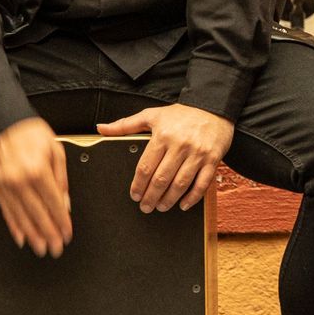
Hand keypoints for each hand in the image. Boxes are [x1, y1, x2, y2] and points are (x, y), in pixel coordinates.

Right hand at [0, 116, 71, 257]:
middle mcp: (21, 180)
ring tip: (41, 248)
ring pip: (22, 216)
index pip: (54, 203)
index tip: (67, 233)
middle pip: (38, 214)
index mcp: (39, 170)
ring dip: (32, 234)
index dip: (61, 221)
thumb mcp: (56, 150)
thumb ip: (61, 178)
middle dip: (48, 234)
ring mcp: (7, 185)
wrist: (4, 123)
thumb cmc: (31, 134)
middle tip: (56, 248)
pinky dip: (14, 225)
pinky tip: (21, 236)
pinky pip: (6, 210)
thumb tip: (65, 203)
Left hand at [101, 103, 234, 212]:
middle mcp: (180, 145)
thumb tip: (100, 128)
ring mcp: (197, 154)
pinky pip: (202, 183)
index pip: (146, 167)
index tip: (134, 195)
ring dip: (168, 200)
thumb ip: (125, 125)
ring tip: (161, 206)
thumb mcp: (152, 115)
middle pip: (161, 178)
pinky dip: (192, 197)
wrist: (213, 107)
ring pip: (180, 183)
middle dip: (151, 196)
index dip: (138, 185)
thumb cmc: (181, 114)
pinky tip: (183, 204)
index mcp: (162, 136)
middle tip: (145, 207)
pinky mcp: (212, 159)